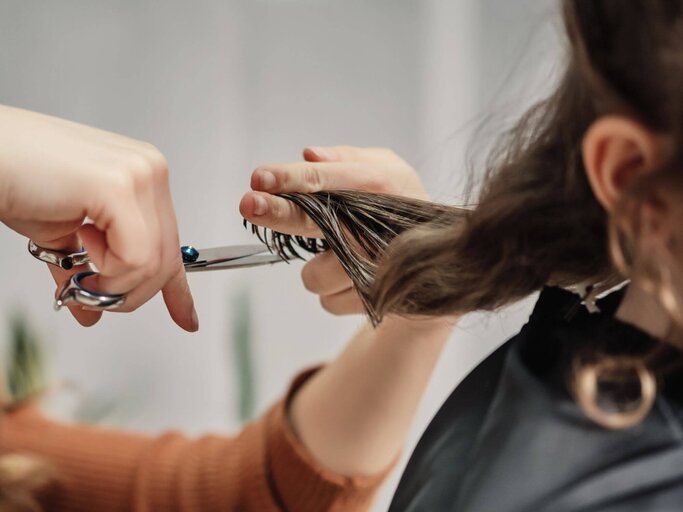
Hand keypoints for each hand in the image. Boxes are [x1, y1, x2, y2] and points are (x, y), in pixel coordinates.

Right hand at [0, 105, 196, 330]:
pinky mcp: (119, 185)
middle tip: (92, 294)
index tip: (186, 319)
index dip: (178, 289)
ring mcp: (139, 174)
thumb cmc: (14, 182)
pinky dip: (108, 271)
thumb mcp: (60, 237)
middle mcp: (149, 170)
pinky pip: (135, 256)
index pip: (172, 243)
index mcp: (143, 177)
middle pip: (166, 259)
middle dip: (129, 292)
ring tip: (79, 267)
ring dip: (112, 284)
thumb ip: (84, 271)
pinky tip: (81, 246)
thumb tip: (92, 313)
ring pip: (153, 263)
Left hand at [240, 145, 427, 314]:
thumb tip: (309, 154)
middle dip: (279, 213)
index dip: (291, 178)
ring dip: (317, 269)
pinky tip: (354, 279)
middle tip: (249, 204)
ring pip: (314, 275)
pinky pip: (328, 301)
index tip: (259, 177)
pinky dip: (333, 292)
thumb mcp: (385, 169)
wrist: (441, 267)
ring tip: (342, 259)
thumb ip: (347, 159)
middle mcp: (378, 227)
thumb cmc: (400, 206)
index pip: (326, 178)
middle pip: (315, 221)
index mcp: (381, 184)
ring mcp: (379, 268)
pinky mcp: (376, 301)